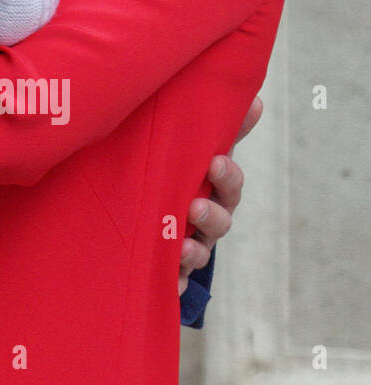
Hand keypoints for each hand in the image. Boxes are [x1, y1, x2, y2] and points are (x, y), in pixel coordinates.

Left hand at [179, 93, 261, 293]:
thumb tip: (257, 100)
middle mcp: (202, 222)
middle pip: (219, 222)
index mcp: (209, 190)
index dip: (227, 176)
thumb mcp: (185, 149)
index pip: (228, 184)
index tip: (214, 162)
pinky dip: (174, 283)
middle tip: (196, 206)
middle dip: (212, 214)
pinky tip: (169, 282)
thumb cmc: (166, 174)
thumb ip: (218, 126)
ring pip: (199, 253)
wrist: (128, 216)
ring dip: (195, 250)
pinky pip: (173, 282)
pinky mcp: (163, 271)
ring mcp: (185, 247)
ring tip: (184, 246)